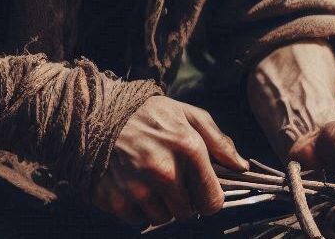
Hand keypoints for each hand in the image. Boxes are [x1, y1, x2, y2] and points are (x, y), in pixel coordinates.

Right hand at [91, 96, 246, 225]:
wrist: (93, 113)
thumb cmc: (147, 114)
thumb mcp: (188, 115)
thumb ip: (219, 141)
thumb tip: (241, 166)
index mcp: (187, 148)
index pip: (212, 200)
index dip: (208, 199)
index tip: (200, 191)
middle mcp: (163, 171)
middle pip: (187, 213)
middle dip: (182, 201)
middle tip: (169, 181)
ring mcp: (137, 188)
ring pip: (162, 219)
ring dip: (159, 206)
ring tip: (149, 181)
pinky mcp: (115, 199)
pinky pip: (137, 220)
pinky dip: (137, 209)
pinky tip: (131, 186)